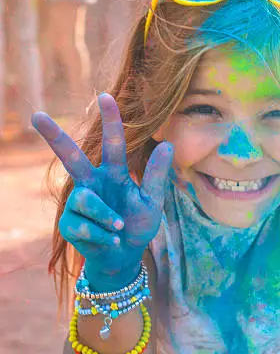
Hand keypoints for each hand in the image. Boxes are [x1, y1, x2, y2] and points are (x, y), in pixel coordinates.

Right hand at [32, 93, 173, 291]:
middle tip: (37, 116)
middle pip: (71, 157)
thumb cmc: (137, 226)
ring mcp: (78, 202)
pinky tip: (109, 240)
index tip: (105, 96)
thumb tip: (167, 144)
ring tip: (119, 229)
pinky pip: (84, 225)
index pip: (112, 144)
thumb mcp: (153, 202)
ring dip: (107, 218)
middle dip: (54, 137)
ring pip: (86, 201)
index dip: (111, 121)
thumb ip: (158, 176)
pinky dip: (103, 235)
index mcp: (114, 174)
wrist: (123, 257)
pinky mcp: (68, 223)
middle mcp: (92, 183)